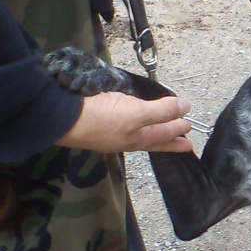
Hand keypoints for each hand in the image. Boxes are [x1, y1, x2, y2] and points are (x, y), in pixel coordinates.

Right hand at [56, 92, 193, 152]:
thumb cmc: (101, 118)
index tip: (190, 126)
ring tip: (165, 132)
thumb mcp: (136, 113)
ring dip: (155, 133)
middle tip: (185, 143)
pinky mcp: (99, 123)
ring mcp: (112, 133)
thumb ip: (161, 111)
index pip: (164, 134)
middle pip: (154, 139)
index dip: (178, 128)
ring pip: (140, 134)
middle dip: (170, 140)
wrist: (60, 118)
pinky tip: (133, 123)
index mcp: (137, 139)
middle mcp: (126, 139)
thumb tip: (186, 107)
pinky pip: (125, 126)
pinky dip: (135, 125)